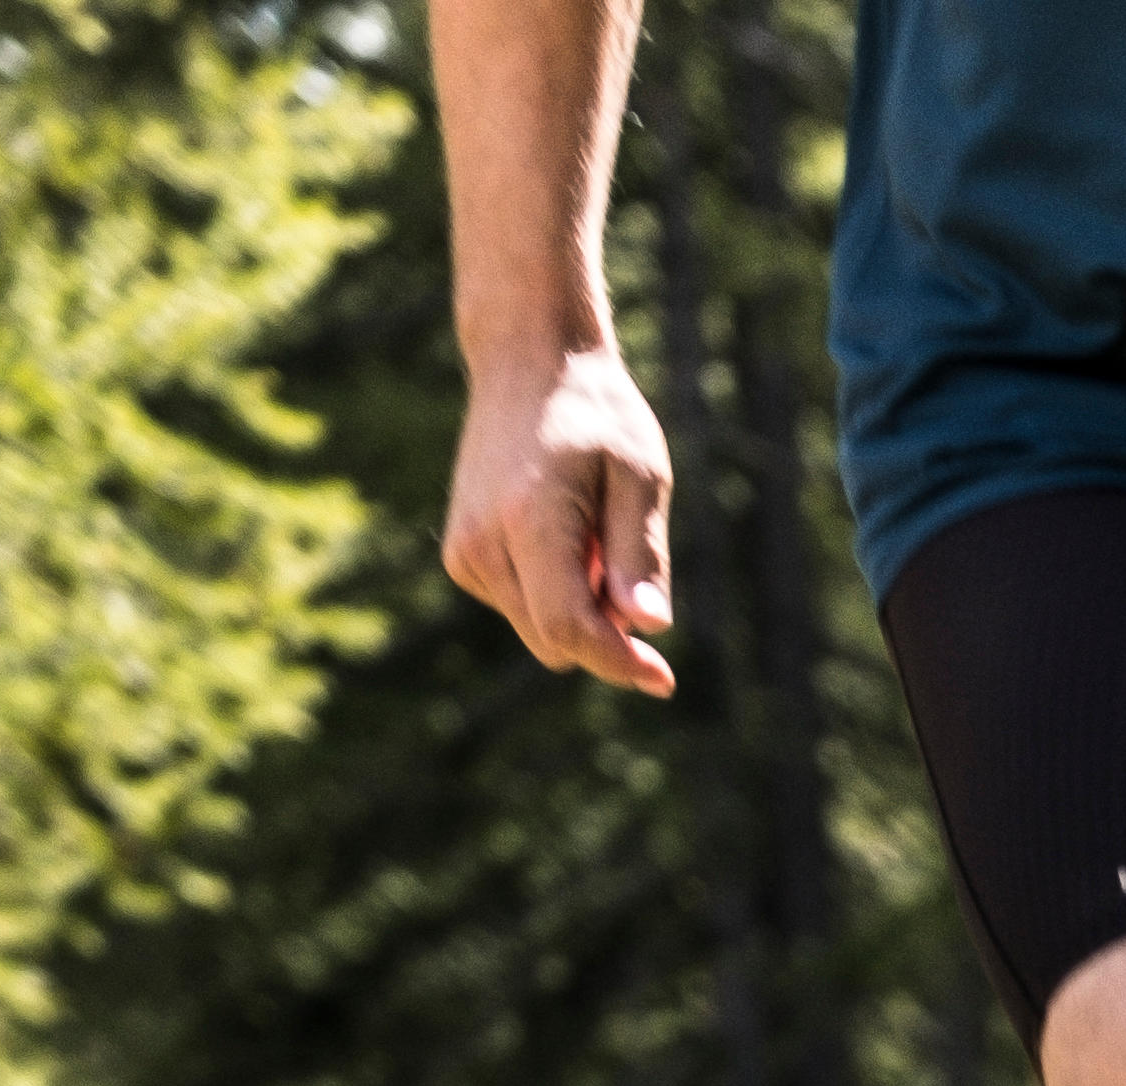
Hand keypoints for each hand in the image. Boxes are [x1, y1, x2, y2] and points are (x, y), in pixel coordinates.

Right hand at [442, 341, 675, 693]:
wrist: (528, 365)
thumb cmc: (596, 416)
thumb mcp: (640, 475)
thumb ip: (641, 553)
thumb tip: (647, 625)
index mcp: (526, 522)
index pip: (568, 628)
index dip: (618, 663)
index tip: (663, 679)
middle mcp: (480, 544)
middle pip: (555, 641)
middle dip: (604, 634)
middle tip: (633, 573)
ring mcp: (464, 552)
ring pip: (541, 632)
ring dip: (582, 608)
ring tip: (593, 536)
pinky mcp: (462, 557)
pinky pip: (525, 609)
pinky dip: (557, 592)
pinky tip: (568, 535)